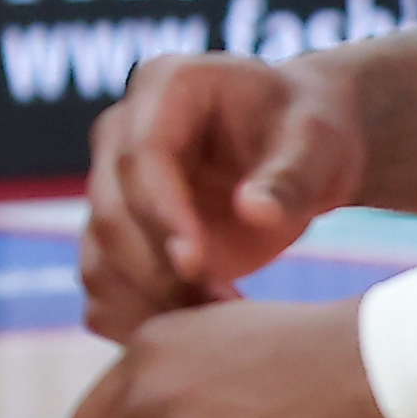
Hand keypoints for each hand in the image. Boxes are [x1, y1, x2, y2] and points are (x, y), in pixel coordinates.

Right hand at [79, 46, 362, 337]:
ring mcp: (110, 184)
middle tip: (222, 307)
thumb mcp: (319, 145)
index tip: (200, 263)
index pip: (141, 156)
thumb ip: (290, 177)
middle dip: (157, 269)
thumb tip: (253, 212)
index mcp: (166, 85)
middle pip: (108, 212)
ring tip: (219, 324)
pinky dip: (140, 320)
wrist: (300, 153)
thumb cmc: (314, 135)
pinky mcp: (115, 234)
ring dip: (150, 303)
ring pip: (97, 258)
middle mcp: (121, 132)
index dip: (162, 213)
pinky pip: (104, 290)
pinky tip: (197, 332)